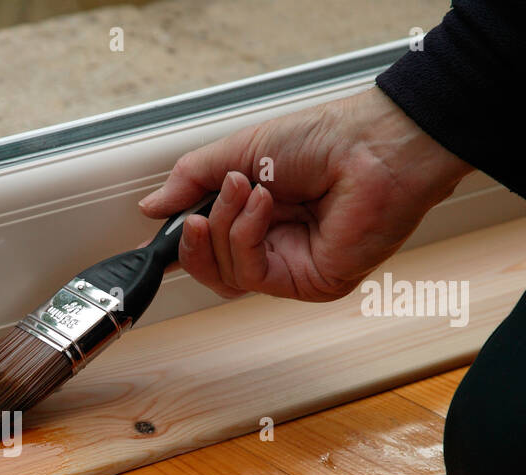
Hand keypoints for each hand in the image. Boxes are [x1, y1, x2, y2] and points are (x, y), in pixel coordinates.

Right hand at [139, 87, 474, 301]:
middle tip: (205, 204)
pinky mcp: (309, 284)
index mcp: (258, 218)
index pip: (207, 247)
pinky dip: (245, 237)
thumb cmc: (325, 139)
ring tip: (245, 189)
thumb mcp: (238, 152)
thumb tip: (152, 207)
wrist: (373, 143)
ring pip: (225, 276)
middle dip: (197, 237)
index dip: (182, 243)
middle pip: (209, 269)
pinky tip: (262, 205)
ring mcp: (291, 268)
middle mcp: (274, 247)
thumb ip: (191, 180)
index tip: (162, 230)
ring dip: (224, 228)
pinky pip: (253, 275)